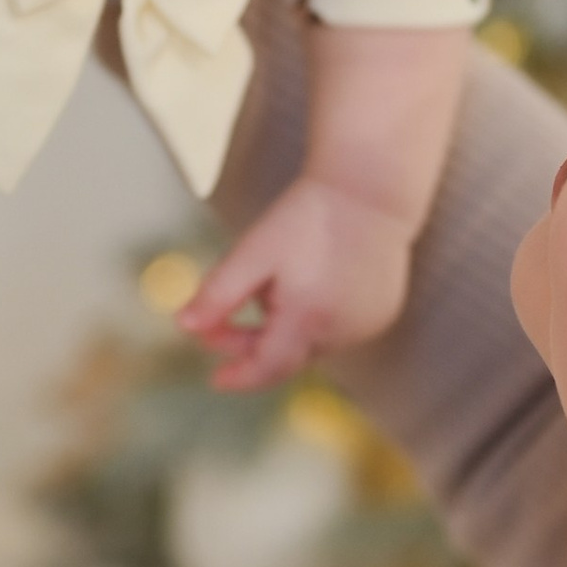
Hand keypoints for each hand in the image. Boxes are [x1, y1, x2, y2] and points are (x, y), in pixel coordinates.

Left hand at [179, 178, 415, 390]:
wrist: (369, 187)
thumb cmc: (307, 216)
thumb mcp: (254, 251)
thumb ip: (218, 294)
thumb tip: (184, 326)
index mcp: (309, 318)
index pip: (269, 367)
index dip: (240, 376)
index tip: (214, 379)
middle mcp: (344, 330)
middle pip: (288, 355)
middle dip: (252, 344)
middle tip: (219, 324)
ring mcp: (368, 324)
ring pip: (313, 342)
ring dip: (285, 327)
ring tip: (277, 280)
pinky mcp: (382, 312)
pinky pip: (338, 329)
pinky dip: (316, 318)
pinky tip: (310, 280)